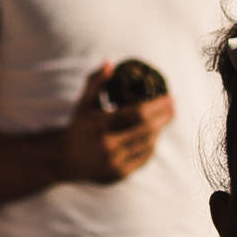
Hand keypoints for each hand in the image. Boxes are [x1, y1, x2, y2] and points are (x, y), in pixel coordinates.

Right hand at [56, 63, 172, 183]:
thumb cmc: (78, 126)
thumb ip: (96, 82)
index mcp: (100, 124)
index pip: (138, 113)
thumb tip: (110, 62)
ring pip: (148, 144)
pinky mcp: (118, 174)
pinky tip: (154, 136)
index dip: (158, 105)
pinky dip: (151, 146)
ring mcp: (114, 161)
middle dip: (164, 117)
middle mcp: (108, 144)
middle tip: (173, 107)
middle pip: (147, 129)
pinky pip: (143, 158)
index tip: (170, 97)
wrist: (63, 159)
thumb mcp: (83, 103)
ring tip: (164, 119)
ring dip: (158, 131)